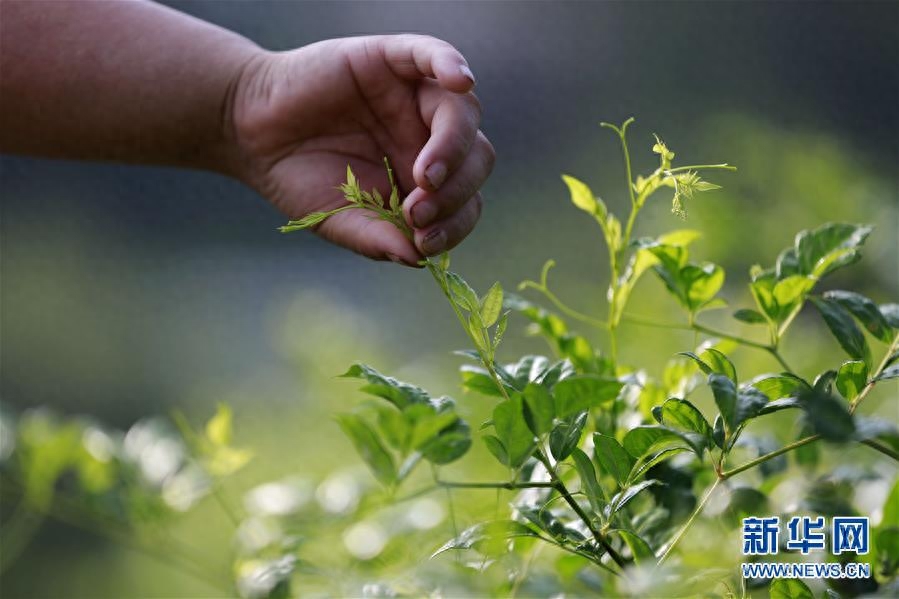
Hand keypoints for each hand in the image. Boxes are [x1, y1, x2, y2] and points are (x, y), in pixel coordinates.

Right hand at [230, 35, 493, 265]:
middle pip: (476, 157)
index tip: (424, 240)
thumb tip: (419, 259)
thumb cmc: (299, 179)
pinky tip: (459, 81)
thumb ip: (379, 239)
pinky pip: (432, 53)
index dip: (457, 222)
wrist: (249, 135)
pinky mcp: (390, 59)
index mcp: (426, 177)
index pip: (468, 199)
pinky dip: (450, 63)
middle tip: (415, 212)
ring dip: (453, 147)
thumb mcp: (340, 221)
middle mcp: (428, 135)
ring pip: (463, 111)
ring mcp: (412, 95)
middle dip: (456, 191)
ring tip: (424, 177)